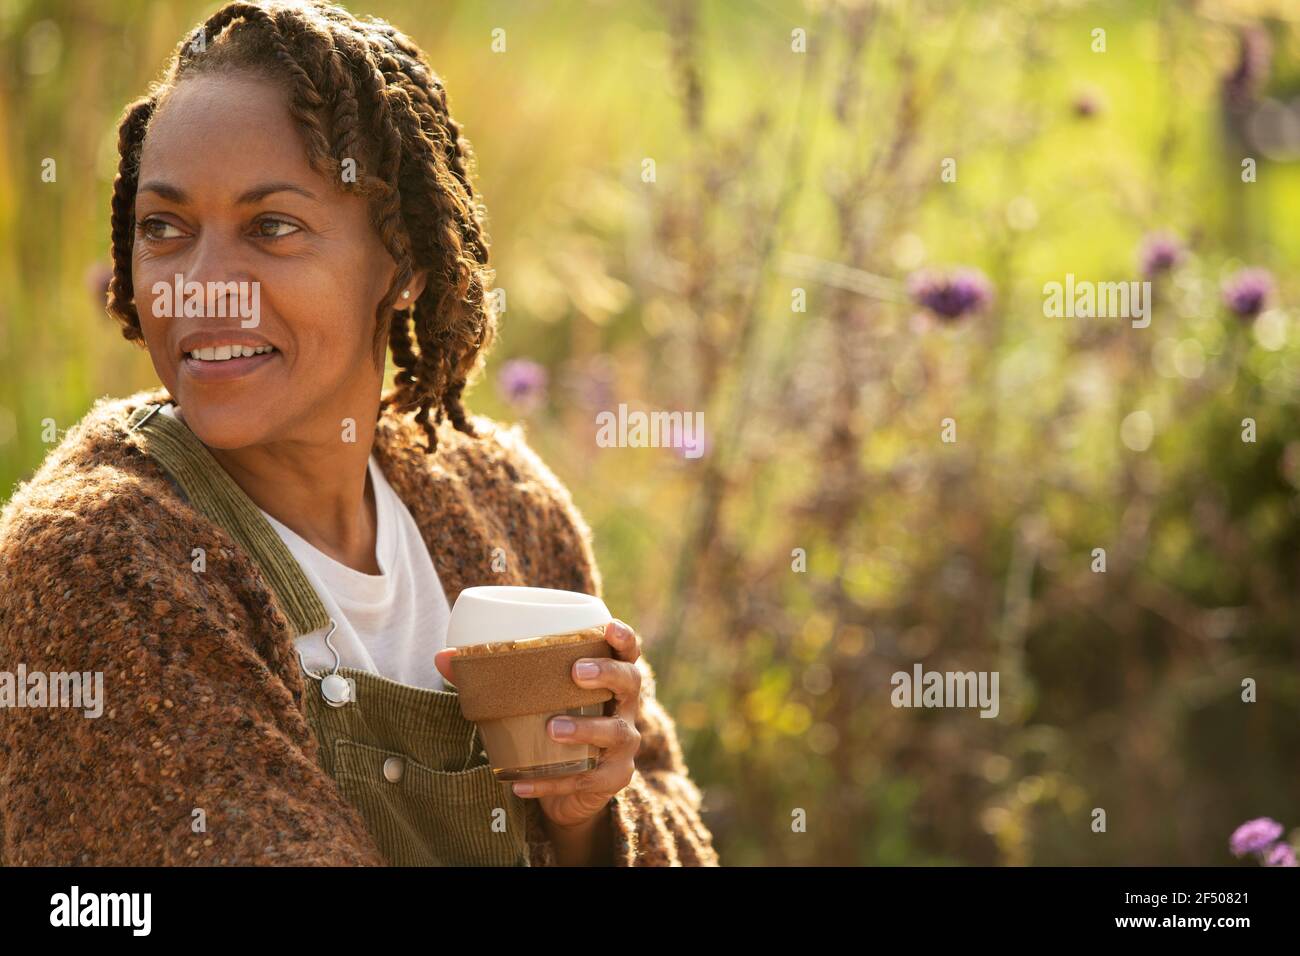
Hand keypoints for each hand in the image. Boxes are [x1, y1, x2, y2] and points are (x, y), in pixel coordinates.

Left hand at [434, 619, 642, 830]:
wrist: (568, 790)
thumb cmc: (550, 725)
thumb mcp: (530, 700)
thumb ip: (490, 677)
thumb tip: (443, 657)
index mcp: (609, 680)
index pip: (627, 652)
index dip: (623, 637)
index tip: (608, 626)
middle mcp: (624, 708)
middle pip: (630, 682)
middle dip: (607, 673)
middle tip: (576, 672)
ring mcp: (623, 745)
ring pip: (614, 732)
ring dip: (584, 729)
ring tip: (551, 728)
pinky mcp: (611, 779)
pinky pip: (585, 778)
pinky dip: (551, 781)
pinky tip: (521, 782)